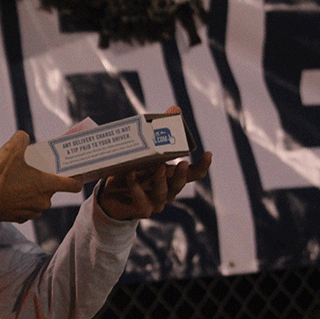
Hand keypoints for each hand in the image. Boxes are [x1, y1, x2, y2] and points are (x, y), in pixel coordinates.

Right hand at [0, 131, 83, 222]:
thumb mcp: (10, 148)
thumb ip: (22, 138)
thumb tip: (24, 138)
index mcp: (46, 185)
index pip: (74, 185)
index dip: (76, 177)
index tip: (72, 170)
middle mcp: (44, 201)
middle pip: (52, 189)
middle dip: (45, 178)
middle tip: (32, 168)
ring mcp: (32, 211)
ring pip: (39, 198)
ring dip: (32, 189)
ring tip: (17, 179)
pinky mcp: (20, 218)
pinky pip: (27, 206)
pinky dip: (21, 199)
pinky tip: (9, 191)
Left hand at [97, 107, 211, 220]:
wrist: (110, 195)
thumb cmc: (132, 169)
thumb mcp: (144, 150)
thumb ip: (160, 131)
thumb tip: (175, 109)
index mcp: (172, 176)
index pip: (194, 174)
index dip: (203, 166)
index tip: (208, 153)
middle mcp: (167, 190)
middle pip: (180, 184)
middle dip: (182, 174)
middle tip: (183, 162)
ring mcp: (155, 202)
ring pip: (163, 194)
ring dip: (161, 180)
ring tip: (158, 167)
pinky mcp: (141, 209)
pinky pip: (142, 201)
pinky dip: (136, 187)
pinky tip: (130, 174)